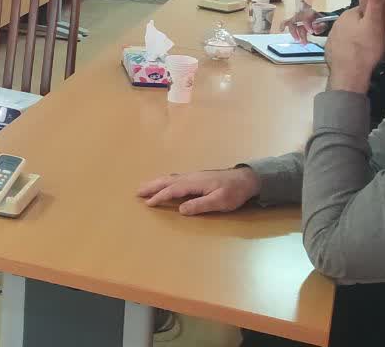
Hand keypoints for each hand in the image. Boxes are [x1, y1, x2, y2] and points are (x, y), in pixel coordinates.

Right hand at [137, 167, 260, 215]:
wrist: (247, 179)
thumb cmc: (235, 192)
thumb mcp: (220, 202)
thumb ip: (200, 205)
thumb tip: (180, 209)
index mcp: (195, 183)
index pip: (173, 190)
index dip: (160, 197)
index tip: (148, 203)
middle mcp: (192, 177)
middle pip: (168, 181)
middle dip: (152, 186)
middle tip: (137, 192)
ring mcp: (194, 176)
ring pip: (171, 178)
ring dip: (157, 182)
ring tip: (145, 187)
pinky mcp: (198, 177)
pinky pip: (176, 178)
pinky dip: (166, 181)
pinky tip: (165, 183)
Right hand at [283, 8, 320, 42]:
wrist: (317, 16)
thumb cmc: (319, 19)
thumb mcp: (324, 22)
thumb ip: (321, 25)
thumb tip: (315, 28)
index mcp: (309, 12)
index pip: (305, 18)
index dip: (307, 25)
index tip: (311, 32)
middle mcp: (301, 15)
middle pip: (297, 22)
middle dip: (300, 33)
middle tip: (304, 41)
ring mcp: (297, 18)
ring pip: (292, 25)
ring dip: (294, 34)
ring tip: (298, 40)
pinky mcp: (293, 21)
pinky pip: (285, 22)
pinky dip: (282, 25)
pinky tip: (281, 30)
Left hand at [324, 0, 384, 93]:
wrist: (349, 74)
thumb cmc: (364, 47)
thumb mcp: (374, 25)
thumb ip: (375, 6)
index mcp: (347, 14)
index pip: (364, 9)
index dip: (375, 15)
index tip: (383, 24)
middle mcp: (337, 23)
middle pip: (356, 21)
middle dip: (365, 26)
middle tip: (378, 36)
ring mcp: (332, 37)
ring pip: (349, 32)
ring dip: (358, 36)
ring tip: (369, 47)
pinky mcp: (331, 50)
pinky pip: (344, 44)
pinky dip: (350, 46)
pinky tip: (358, 54)